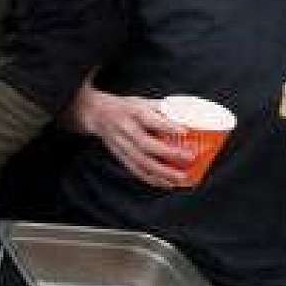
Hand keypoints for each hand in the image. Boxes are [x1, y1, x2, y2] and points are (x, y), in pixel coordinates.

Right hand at [75, 89, 190, 189]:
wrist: (96, 114)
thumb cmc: (125, 108)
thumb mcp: (142, 101)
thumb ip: (163, 110)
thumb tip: (189, 119)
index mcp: (132, 112)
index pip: (149, 119)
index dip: (166, 126)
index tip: (185, 131)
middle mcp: (125, 130)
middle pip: (145, 144)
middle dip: (169, 153)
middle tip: (189, 157)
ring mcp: (121, 145)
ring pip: (141, 162)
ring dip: (162, 172)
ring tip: (181, 177)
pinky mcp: (120, 157)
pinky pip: (136, 170)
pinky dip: (152, 179)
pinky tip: (167, 184)